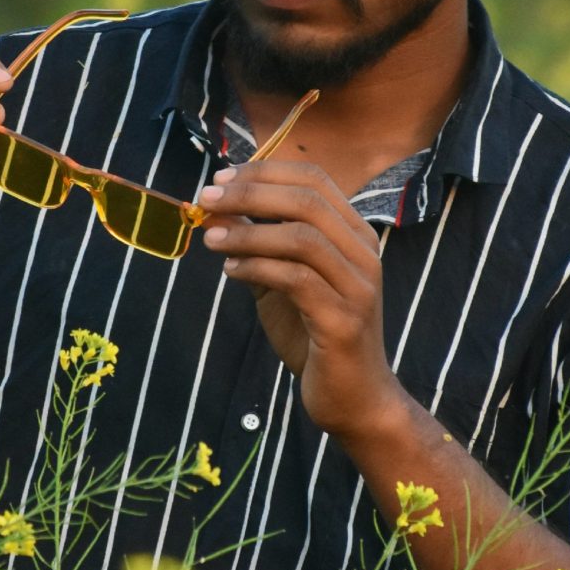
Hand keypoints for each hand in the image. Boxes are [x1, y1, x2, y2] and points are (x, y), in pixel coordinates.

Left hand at [199, 156, 401, 442]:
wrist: (354, 398)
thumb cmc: (315, 336)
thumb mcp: (280, 281)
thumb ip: (256, 245)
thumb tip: (216, 209)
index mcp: (354, 235)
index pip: (314, 179)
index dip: (264, 171)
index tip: (220, 178)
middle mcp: (364, 254)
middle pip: (306, 200)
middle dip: (249, 193)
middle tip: (206, 199)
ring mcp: (358, 287)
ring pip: (302, 237)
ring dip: (247, 232)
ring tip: (210, 238)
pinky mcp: (343, 321)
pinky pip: (296, 279)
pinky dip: (256, 268)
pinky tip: (230, 272)